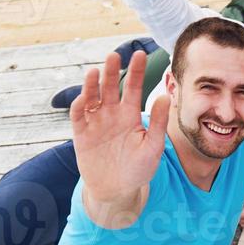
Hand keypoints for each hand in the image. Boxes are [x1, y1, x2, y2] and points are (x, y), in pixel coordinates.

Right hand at [72, 51, 168, 227]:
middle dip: (111, 71)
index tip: (140, 54)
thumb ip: (157, 123)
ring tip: (95, 72)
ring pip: (92, 97)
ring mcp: (95, 122)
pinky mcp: (82, 134)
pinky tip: (84, 98)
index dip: (136, 71)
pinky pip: (78, 117)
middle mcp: (112, 114)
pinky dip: (79, 106)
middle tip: (114, 56)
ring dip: (92, 84)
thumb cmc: (138, 169)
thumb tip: (165, 96)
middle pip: (110, 87)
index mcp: (130, 114)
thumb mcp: (152, 147)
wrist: (117, 191)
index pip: (133, 87)